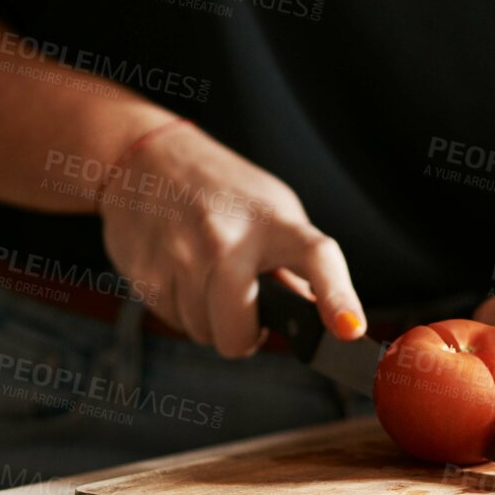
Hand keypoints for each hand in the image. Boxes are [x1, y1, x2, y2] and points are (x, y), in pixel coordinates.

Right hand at [97, 121, 365, 355]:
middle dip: (243, 335)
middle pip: (238, 330)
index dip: (337, 297)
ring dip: (209, 320)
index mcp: (274, 222)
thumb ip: (296, 266)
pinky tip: (181, 274)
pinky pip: (174, 322)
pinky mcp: (145, 271)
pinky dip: (182, 310)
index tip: (348, 328)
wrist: (146, 158)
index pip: (316, 257)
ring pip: (203, 333)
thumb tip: (321, 321)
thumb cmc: (223, 192)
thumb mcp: (273, 212)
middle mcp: (227, 237)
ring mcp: (181, 255)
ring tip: (207, 278)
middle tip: (246, 311)